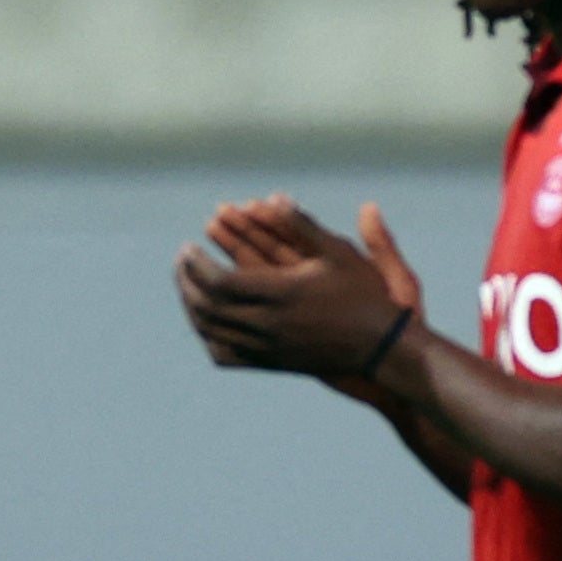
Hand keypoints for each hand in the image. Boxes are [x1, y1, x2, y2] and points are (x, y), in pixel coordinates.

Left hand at [177, 196, 424, 388]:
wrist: (380, 347)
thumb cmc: (363, 294)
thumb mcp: (338, 253)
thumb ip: (303, 226)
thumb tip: (274, 196)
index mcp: (282, 295)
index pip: (220, 282)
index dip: (197, 265)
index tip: (187, 247)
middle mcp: (270, 325)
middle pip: (208, 307)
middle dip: (187, 282)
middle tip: (181, 261)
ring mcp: (268, 348)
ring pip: (212, 332)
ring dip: (191, 307)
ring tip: (186, 286)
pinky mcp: (271, 363)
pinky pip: (225, 355)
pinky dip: (207, 336)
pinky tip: (204, 320)